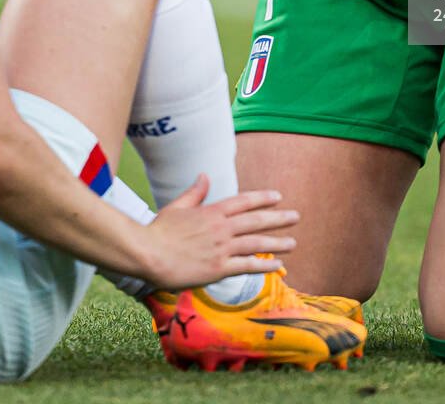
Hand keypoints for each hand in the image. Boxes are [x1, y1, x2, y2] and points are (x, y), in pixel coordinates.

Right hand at [138, 175, 297, 292]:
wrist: (148, 254)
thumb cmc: (159, 231)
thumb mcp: (177, 206)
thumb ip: (194, 192)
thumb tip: (204, 175)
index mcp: (212, 212)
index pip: (243, 201)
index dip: (262, 198)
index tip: (278, 196)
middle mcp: (221, 228)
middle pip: (256, 221)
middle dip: (278, 218)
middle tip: (296, 216)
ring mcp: (222, 248)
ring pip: (257, 243)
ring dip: (277, 242)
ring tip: (293, 242)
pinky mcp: (219, 268)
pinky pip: (248, 266)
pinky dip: (265, 265)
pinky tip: (278, 265)